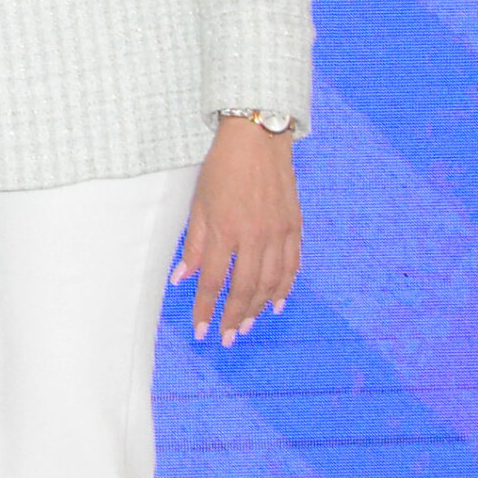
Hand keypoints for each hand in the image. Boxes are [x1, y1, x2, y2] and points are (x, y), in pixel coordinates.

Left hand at [174, 116, 302, 345]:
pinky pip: (292, 267)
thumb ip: (193, 244)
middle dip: (233, 317)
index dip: (206, 309)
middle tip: (226, 337)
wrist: (257, 139)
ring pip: (271, 284)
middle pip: (244, 289)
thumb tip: (182, 279)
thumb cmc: (221, 168)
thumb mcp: (198, 203)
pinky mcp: (295, 227)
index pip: (212, 280)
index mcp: (224, 229)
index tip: (201, 331)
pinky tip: (276, 303)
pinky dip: (285, 289)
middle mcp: (253, 236)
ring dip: (258, 309)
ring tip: (246, 326)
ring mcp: (278, 233)